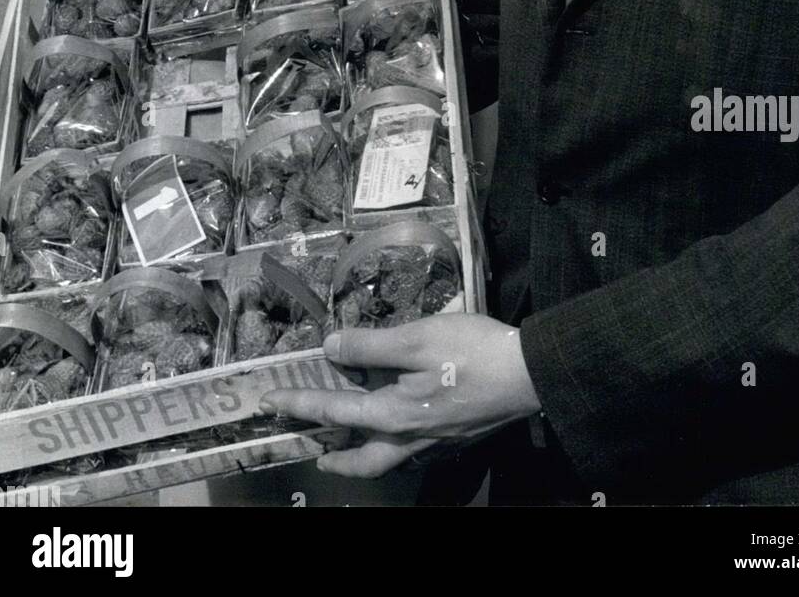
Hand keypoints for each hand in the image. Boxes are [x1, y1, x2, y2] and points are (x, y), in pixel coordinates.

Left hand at [259, 311, 541, 478]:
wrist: (529, 374)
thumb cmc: (470, 351)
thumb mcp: (416, 337)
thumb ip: (370, 344)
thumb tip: (330, 349)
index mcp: (393, 413)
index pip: (334, 412)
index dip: (299, 404)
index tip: (269, 401)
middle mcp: (409, 435)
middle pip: (362, 459)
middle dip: (333, 458)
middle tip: (313, 453)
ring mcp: (435, 440)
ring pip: (388, 460)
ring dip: (361, 458)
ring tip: (347, 449)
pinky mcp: (455, 435)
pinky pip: (411, 451)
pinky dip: (392, 448)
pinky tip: (397, 430)